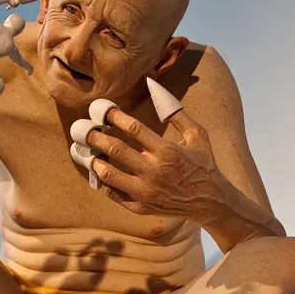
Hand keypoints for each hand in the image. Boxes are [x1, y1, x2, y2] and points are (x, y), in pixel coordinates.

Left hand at [84, 105, 231, 219]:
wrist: (210, 202)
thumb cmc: (203, 163)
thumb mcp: (196, 134)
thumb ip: (175, 111)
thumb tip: (153, 86)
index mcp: (166, 151)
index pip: (133, 129)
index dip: (113, 116)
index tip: (101, 110)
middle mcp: (154, 172)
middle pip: (115, 150)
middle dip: (95, 136)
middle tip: (83, 129)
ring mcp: (146, 192)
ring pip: (108, 175)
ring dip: (93, 160)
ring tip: (86, 150)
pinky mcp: (141, 207)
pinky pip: (113, 194)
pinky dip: (102, 182)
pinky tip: (98, 170)